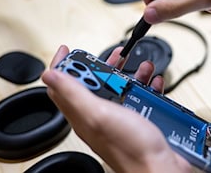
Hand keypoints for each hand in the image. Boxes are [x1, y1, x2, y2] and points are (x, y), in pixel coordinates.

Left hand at [41, 45, 190, 172]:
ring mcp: (119, 119)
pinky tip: (151, 83)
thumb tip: (49, 75)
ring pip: (116, 90)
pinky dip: (144, 87)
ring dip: (125, 74)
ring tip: (136, 63)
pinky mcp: (137, 122)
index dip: (62, 65)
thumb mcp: (98, 114)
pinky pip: (137, 99)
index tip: (67, 49)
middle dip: (99, 65)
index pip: (61, 88)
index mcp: (83, 115)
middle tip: (112, 54)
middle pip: (91, 85)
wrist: (160, 169)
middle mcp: (99, 117)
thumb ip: (74, 93)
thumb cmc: (132, 148)